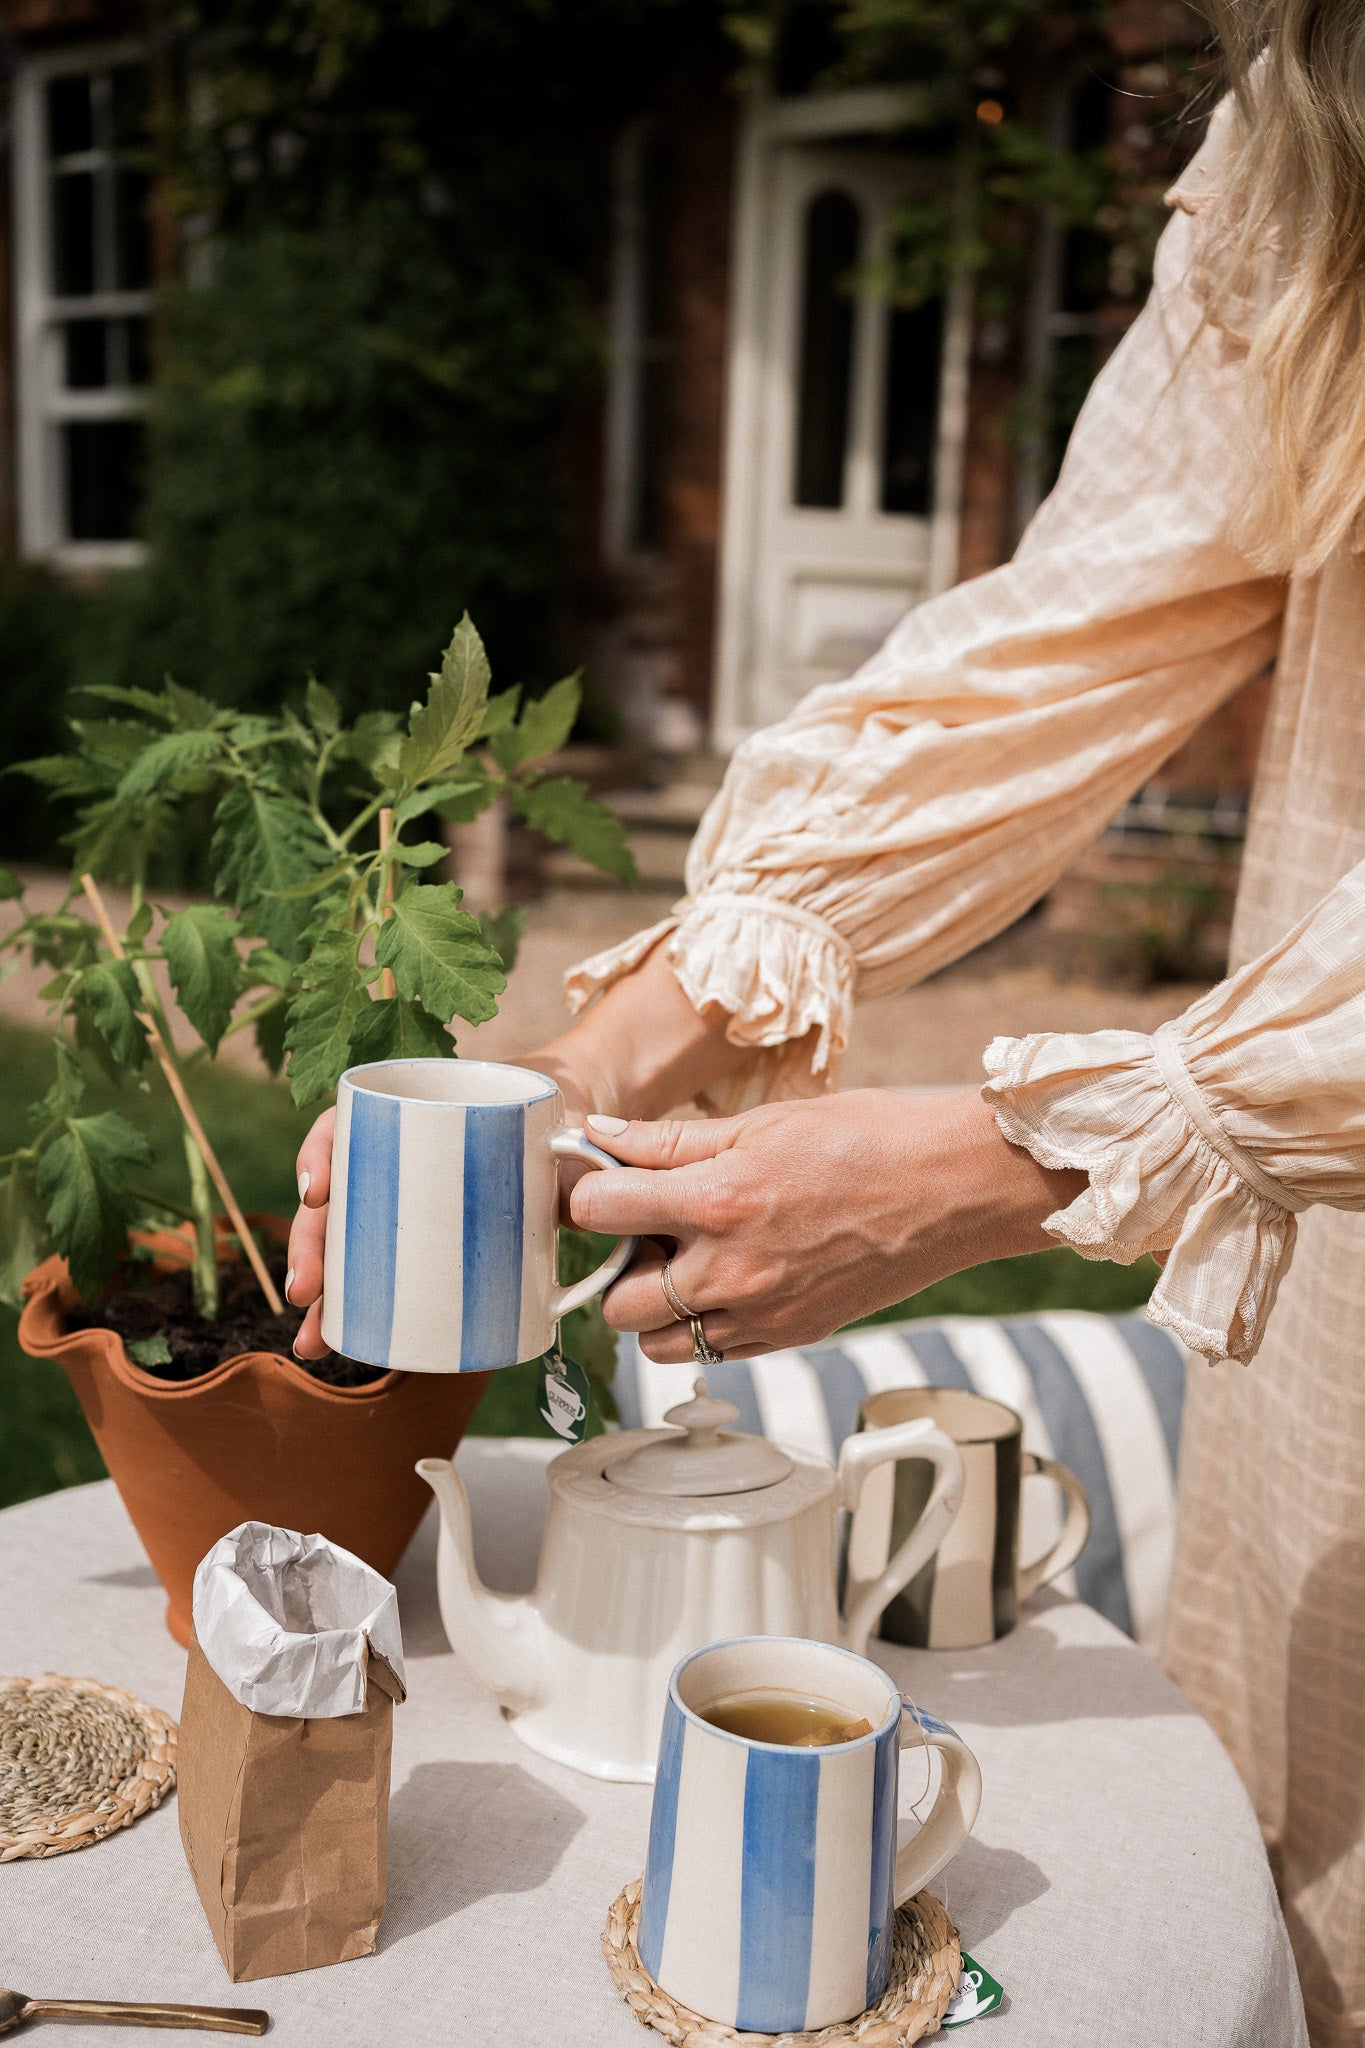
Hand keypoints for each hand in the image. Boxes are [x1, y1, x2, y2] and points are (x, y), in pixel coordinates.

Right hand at [284, 943, 746, 1357]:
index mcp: (416, 1112)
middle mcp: (398, 1157)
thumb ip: (570, 1163)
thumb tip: (569, 1210)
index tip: (318, 1193)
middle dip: (311, 1248)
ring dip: (321, 1292)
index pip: (347, 1123)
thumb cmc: (559, 1117)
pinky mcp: (424, 1242)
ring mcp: (407, 1201)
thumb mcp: (563, 1127)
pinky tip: (335, 1338)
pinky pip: (378, 1270)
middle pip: (336, 1197)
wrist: (573, 1120)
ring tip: (311, 1336)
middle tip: (305, 1290)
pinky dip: (355, 1306)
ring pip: (346, 1241)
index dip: (320, 1155)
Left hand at [572, 1090, 1086, 1361]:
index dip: (584, 1192)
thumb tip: (600, 1137)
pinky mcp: (789, 1337)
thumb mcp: (763, 1122)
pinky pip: (712, 1353)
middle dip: (617, 1265)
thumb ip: (672, 1141)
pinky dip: (703, 1325)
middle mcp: (731, 1271)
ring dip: (655, 1307)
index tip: (594, 1181)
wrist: (955, 1187)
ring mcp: (761, 1315)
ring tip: (689, 1258)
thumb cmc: (870, 1138)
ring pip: (656, 1344)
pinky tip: (730, 1277)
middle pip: (615, 1302)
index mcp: (719, 1201)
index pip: (596, 1211)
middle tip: (646, 1228)